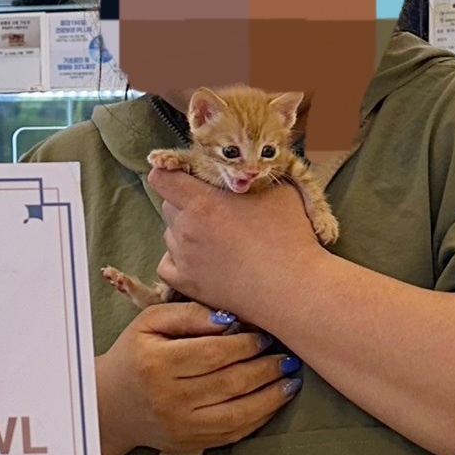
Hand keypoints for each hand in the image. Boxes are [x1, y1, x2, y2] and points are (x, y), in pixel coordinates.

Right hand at [95, 300, 302, 454]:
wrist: (111, 405)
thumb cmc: (135, 356)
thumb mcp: (149, 323)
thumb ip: (187, 314)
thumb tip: (229, 318)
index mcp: (157, 364)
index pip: (213, 353)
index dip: (246, 344)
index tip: (265, 335)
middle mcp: (169, 398)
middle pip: (230, 383)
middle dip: (265, 368)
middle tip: (286, 355)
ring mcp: (182, 425)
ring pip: (238, 412)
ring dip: (272, 395)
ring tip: (290, 378)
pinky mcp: (191, 442)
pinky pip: (234, 432)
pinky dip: (261, 417)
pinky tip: (274, 400)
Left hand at [149, 169, 326, 323]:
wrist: (292, 286)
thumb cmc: (289, 235)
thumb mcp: (278, 189)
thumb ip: (250, 174)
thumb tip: (243, 168)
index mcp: (202, 201)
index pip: (161, 177)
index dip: (171, 174)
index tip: (187, 177)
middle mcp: (185, 228)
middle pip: (169, 204)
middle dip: (186, 202)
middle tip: (215, 210)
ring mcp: (182, 257)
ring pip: (171, 233)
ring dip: (186, 231)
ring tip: (218, 240)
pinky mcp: (185, 282)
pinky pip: (167, 264)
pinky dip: (178, 260)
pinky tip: (201, 259)